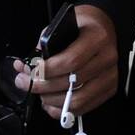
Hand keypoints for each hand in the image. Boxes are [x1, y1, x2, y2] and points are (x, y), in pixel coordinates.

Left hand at [13, 5, 117, 119]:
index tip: (31, 71)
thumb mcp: (63, 24)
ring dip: (51, 100)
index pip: (71, 60)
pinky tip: (50, 102)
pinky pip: (83, 108)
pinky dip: (62, 110)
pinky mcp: (109, 89)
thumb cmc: (82, 26)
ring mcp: (110, 76)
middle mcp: (107, 58)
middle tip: (24, 82)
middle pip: (72, 82)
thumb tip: (26, 67)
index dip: (48, 70)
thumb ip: (46, 44)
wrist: (104, 28)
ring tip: (38, 92)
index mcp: (97, 37)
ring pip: (77, 100)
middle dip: (42, 86)